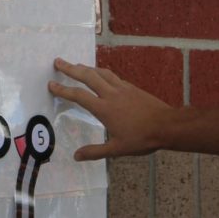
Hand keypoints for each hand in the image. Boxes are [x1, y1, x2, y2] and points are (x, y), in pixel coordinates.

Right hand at [49, 58, 172, 160]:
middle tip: (58, 61)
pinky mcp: (131, 87)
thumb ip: (95, 151)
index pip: (79, 96)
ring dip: (86, 68)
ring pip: (100, 73)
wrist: (167, 125)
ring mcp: (122, 88)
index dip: (63, 89)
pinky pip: (112, 76)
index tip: (51, 84)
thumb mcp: (117, 149)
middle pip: (87, 76)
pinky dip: (102, 73)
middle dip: (71, 68)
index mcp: (104, 109)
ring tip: (77, 65)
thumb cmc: (142, 139)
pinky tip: (101, 75)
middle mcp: (111, 94)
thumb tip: (76, 156)